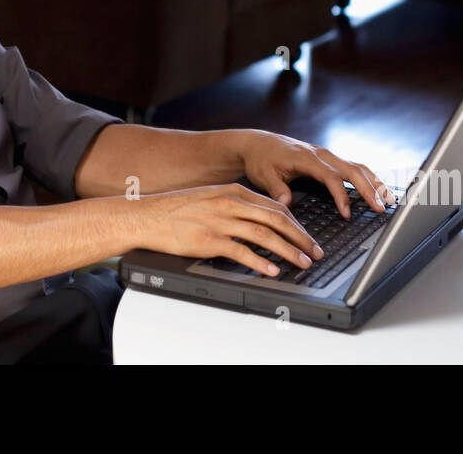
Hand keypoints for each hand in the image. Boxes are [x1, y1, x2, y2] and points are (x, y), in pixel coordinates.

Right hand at [124, 183, 323, 276]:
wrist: (148, 215)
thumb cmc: (177, 209)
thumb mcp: (211, 198)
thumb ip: (235, 206)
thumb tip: (259, 221)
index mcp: (234, 192)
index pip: (275, 206)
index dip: (296, 223)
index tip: (307, 236)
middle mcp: (231, 204)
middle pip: (276, 219)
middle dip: (300, 237)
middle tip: (314, 251)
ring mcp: (221, 221)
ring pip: (264, 235)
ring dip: (288, 250)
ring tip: (301, 262)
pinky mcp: (210, 240)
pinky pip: (242, 251)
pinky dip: (260, 262)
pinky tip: (271, 270)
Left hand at [234, 130, 395, 216]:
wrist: (259, 144)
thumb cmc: (262, 160)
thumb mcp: (263, 175)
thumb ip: (276, 189)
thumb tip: (286, 203)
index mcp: (307, 158)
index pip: (331, 177)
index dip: (341, 195)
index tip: (347, 214)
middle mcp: (322, 155)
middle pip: (353, 170)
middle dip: (370, 189)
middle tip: (382, 209)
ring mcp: (328, 156)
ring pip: (358, 167)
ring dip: (375, 183)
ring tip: (390, 201)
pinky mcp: (330, 160)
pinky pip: (354, 167)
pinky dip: (369, 179)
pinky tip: (378, 191)